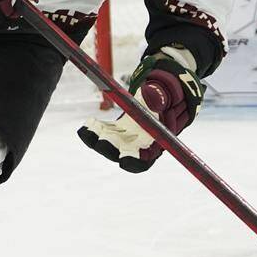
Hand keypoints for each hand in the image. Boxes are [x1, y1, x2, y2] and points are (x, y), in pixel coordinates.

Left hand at [79, 46, 203, 172]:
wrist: (160, 95)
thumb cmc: (167, 99)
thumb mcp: (167, 97)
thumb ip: (160, 98)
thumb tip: (153, 97)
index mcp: (153, 145)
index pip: (142, 161)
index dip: (133, 161)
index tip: (123, 159)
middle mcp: (136, 145)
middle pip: (119, 154)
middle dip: (108, 148)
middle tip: (100, 139)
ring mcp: (124, 138)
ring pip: (107, 143)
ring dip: (97, 137)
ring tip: (90, 125)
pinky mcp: (115, 130)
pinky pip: (102, 131)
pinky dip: (94, 128)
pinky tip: (89, 122)